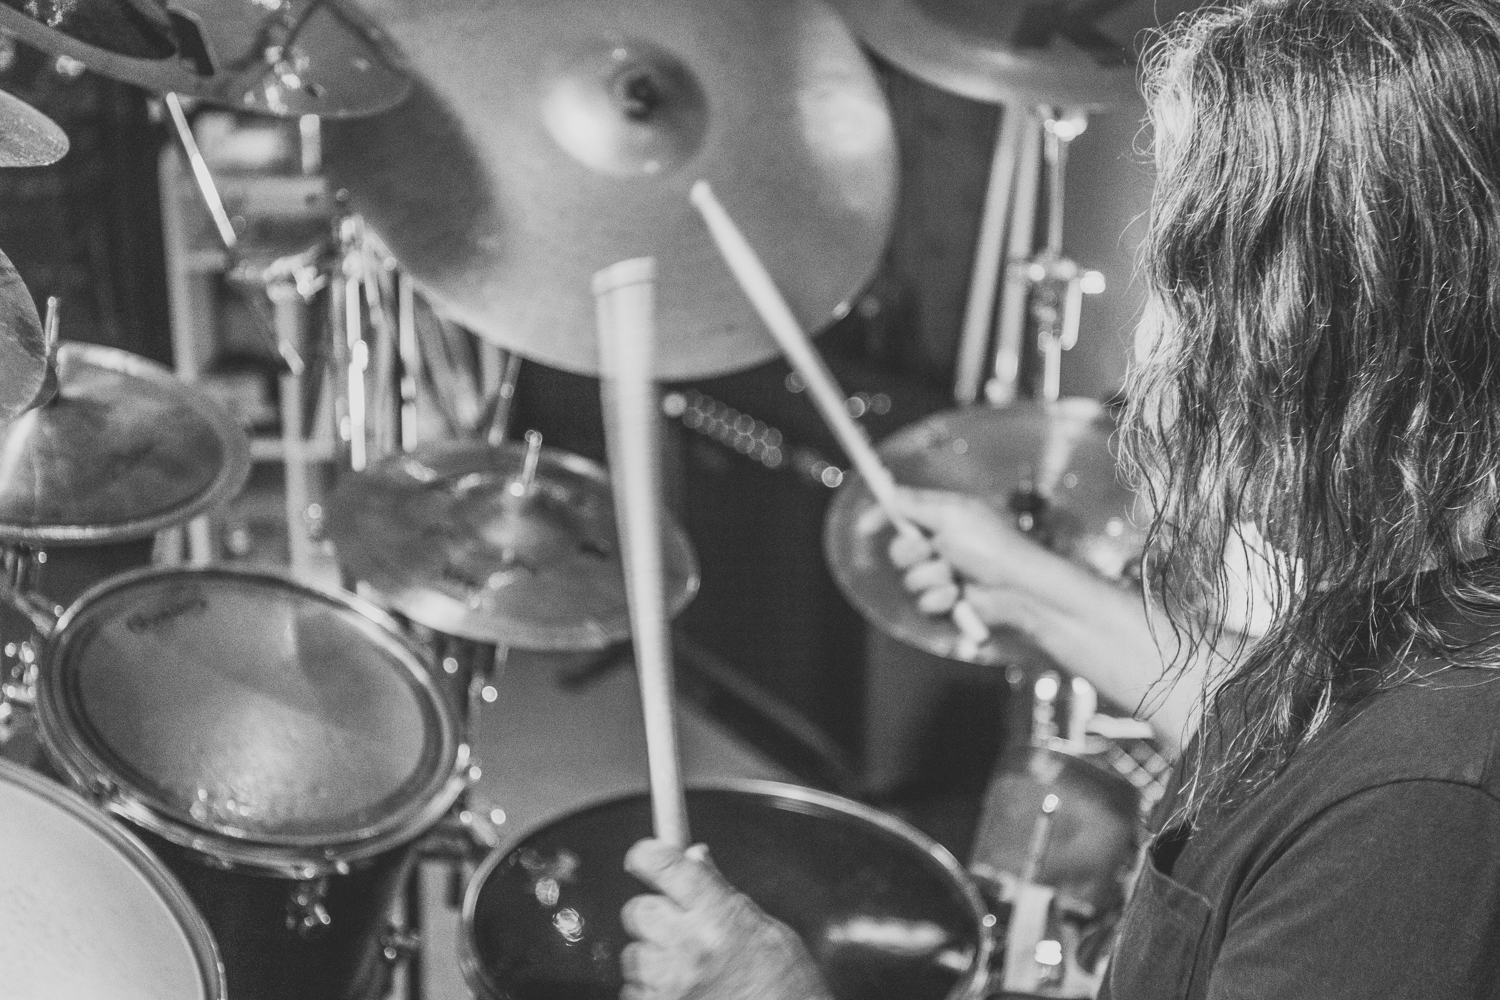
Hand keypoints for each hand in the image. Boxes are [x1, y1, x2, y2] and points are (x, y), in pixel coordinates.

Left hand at [619, 839, 830, 999]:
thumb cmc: (786, 986)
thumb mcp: (767, 929)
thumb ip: (722, 894)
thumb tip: (694, 857)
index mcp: (720, 917)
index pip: (665, 866)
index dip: (648, 855)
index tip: (645, 857)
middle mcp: (691, 947)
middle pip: (639, 909)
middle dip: (655, 914)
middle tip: (679, 928)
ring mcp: (671, 983)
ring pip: (634, 953)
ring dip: (653, 957)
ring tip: (688, 969)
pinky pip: (633, 990)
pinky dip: (652, 990)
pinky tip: (683, 992)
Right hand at [888, 486, 1057, 619]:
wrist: (1017, 589)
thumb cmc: (992, 545)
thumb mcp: (952, 514)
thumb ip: (915, 505)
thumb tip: (888, 495)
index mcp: (943, 518)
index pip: (903, 513)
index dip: (882, 517)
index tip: (865, 527)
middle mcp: (940, 545)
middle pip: (898, 550)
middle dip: (910, 552)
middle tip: (929, 548)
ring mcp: (942, 575)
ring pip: (908, 579)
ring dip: (929, 576)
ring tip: (954, 576)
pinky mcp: (946, 603)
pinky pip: (922, 602)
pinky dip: (937, 598)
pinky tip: (956, 596)